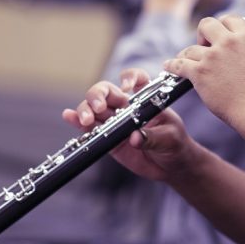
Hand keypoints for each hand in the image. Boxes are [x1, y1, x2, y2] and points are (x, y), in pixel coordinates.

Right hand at [61, 68, 197, 180]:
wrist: (172, 166)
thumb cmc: (175, 145)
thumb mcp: (170, 139)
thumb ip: (152, 137)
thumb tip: (134, 137)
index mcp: (145, 100)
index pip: (136, 78)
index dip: (130, 77)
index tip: (127, 88)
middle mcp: (127, 107)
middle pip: (106, 91)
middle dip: (98, 95)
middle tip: (99, 107)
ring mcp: (115, 122)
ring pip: (94, 108)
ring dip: (86, 109)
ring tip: (87, 120)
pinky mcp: (108, 139)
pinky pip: (90, 128)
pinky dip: (77, 121)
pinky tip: (68, 116)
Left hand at [163, 15, 244, 135]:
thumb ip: (243, 49)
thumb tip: (232, 48)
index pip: (229, 19)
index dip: (221, 25)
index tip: (216, 35)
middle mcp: (228, 43)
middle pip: (206, 24)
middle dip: (202, 34)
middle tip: (203, 46)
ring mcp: (212, 57)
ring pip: (190, 49)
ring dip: (186, 55)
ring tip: (185, 61)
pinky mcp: (200, 73)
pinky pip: (179, 65)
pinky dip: (172, 65)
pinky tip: (168, 66)